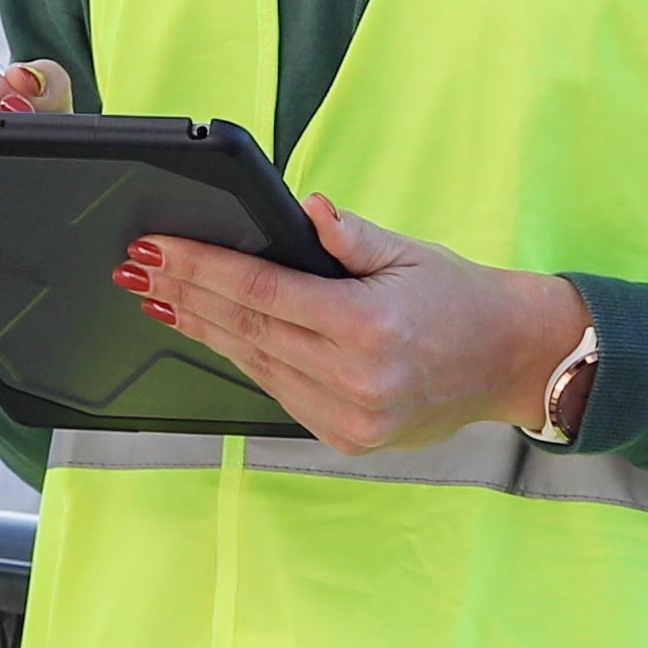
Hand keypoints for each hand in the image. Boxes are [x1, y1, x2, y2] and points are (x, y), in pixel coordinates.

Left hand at [128, 195, 592, 456]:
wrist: (510, 361)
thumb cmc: (459, 297)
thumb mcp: (409, 251)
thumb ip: (351, 235)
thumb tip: (304, 209)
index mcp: (367, 328)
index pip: (261, 291)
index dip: (200, 269)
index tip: (156, 250)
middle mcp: (355, 380)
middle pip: (246, 330)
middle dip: (186, 296)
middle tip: (137, 270)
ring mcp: (349, 417)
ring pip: (255, 366)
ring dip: (204, 330)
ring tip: (161, 300)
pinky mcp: (347, 437)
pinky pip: (280, 392)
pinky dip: (245, 360)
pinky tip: (215, 334)